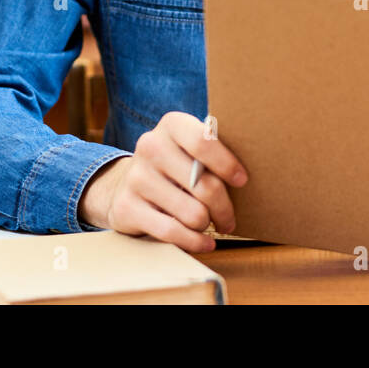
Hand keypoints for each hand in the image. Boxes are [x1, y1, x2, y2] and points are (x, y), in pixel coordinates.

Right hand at [78, 111, 247, 252]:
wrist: (125, 185)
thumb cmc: (175, 167)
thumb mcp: (190, 149)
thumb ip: (213, 154)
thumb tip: (243, 177)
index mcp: (171, 125)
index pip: (204, 142)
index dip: (227, 164)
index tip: (241, 181)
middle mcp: (150, 146)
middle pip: (204, 185)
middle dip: (223, 207)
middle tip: (228, 218)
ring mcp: (136, 177)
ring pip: (192, 213)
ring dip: (206, 224)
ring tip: (207, 223)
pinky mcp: (127, 207)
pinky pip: (172, 232)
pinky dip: (194, 241)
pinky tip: (205, 242)